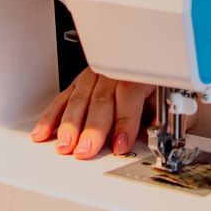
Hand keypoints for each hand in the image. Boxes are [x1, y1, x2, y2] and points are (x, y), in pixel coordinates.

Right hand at [30, 68, 154, 160]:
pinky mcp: (79, 83)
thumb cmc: (157, 82)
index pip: (129, 94)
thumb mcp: (167, 96)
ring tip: (64, 145)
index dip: (124, 122)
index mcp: (138, 74)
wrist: (149, 60)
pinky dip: (51, 116)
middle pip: (101, 99)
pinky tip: (44, 132)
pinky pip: (63, 98)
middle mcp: (113, 73)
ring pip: (79, 99)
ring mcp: (94, 77)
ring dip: (69, 124)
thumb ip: (158, 115)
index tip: (120, 144)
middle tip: (85, 149)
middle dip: (92, 128)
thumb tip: (152, 135)